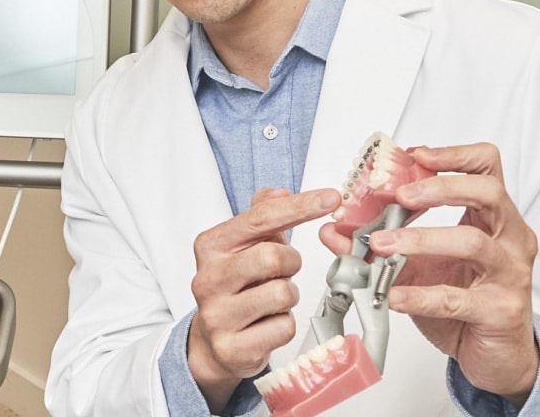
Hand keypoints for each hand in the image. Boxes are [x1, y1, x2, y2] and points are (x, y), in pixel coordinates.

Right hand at [188, 187, 341, 410]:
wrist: (213, 342)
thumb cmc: (236, 287)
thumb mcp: (243, 246)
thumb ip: (261, 215)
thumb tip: (281, 193)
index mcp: (210, 246)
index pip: (259, 218)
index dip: (300, 206)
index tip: (331, 198)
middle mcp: (207, 279)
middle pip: (273, 256)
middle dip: (291, 262)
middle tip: (282, 271)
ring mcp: (218, 315)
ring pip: (283, 293)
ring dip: (288, 296)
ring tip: (271, 299)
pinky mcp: (233, 347)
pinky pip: (284, 328)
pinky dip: (284, 324)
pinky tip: (267, 324)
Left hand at [367, 143, 539, 399]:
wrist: (498, 356)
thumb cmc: (468, 303)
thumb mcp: (421, 266)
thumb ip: (382, 243)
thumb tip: (334, 230)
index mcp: (495, 219)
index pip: (488, 167)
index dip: (454, 155)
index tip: (416, 155)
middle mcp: (510, 239)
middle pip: (488, 192)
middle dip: (439, 188)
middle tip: (399, 196)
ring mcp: (510, 274)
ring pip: (471, 242)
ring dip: (419, 238)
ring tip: (380, 243)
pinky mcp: (500, 310)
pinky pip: (457, 298)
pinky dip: (420, 295)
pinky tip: (393, 295)